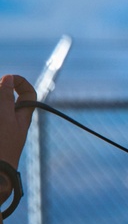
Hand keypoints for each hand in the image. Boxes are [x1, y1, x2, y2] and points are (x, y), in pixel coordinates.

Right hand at [0, 74, 34, 200]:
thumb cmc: (3, 145)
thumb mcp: (5, 117)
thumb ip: (5, 97)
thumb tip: (9, 78)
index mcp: (22, 115)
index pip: (29, 93)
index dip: (21, 82)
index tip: (6, 78)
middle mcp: (12, 119)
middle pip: (6, 97)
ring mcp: (3, 124)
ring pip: (1, 106)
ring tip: (1, 120)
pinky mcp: (1, 131)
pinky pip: (1, 114)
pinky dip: (0, 113)